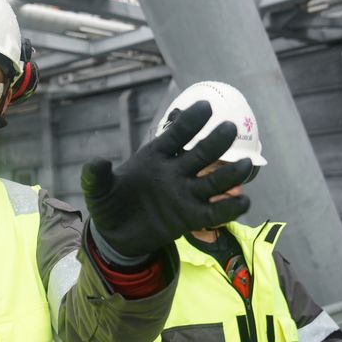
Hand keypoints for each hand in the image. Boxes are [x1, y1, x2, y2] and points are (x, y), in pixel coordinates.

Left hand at [80, 101, 250, 257]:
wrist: (114, 234)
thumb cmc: (109, 204)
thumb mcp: (97, 190)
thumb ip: (96, 176)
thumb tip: (97, 162)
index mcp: (155, 157)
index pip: (176, 135)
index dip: (190, 122)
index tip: (205, 107)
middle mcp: (175, 172)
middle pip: (200, 154)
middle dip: (215, 142)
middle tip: (230, 128)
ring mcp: (184, 194)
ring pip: (213, 181)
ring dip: (229, 173)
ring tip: (245, 165)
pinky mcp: (189, 218)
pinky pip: (214, 212)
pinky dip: (229, 208)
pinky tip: (244, 202)